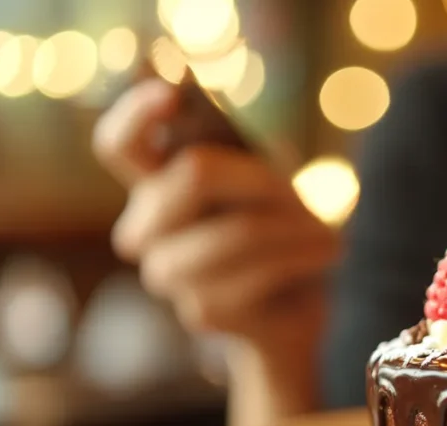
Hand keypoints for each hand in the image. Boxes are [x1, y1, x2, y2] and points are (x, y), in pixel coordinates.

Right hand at [92, 79, 339, 349]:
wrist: (293, 312)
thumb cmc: (276, 235)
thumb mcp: (264, 187)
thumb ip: (241, 158)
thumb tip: (236, 140)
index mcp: (151, 190)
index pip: (118, 144)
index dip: (137, 112)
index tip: (172, 91)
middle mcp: (144, 233)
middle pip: (193, 174)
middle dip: (260, 177)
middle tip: (298, 193)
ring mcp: (167, 276)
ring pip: (239, 229)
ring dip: (295, 225)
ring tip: (327, 233)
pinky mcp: (201, 312)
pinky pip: (261, 270)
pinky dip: (303, 256)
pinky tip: (328, 253)